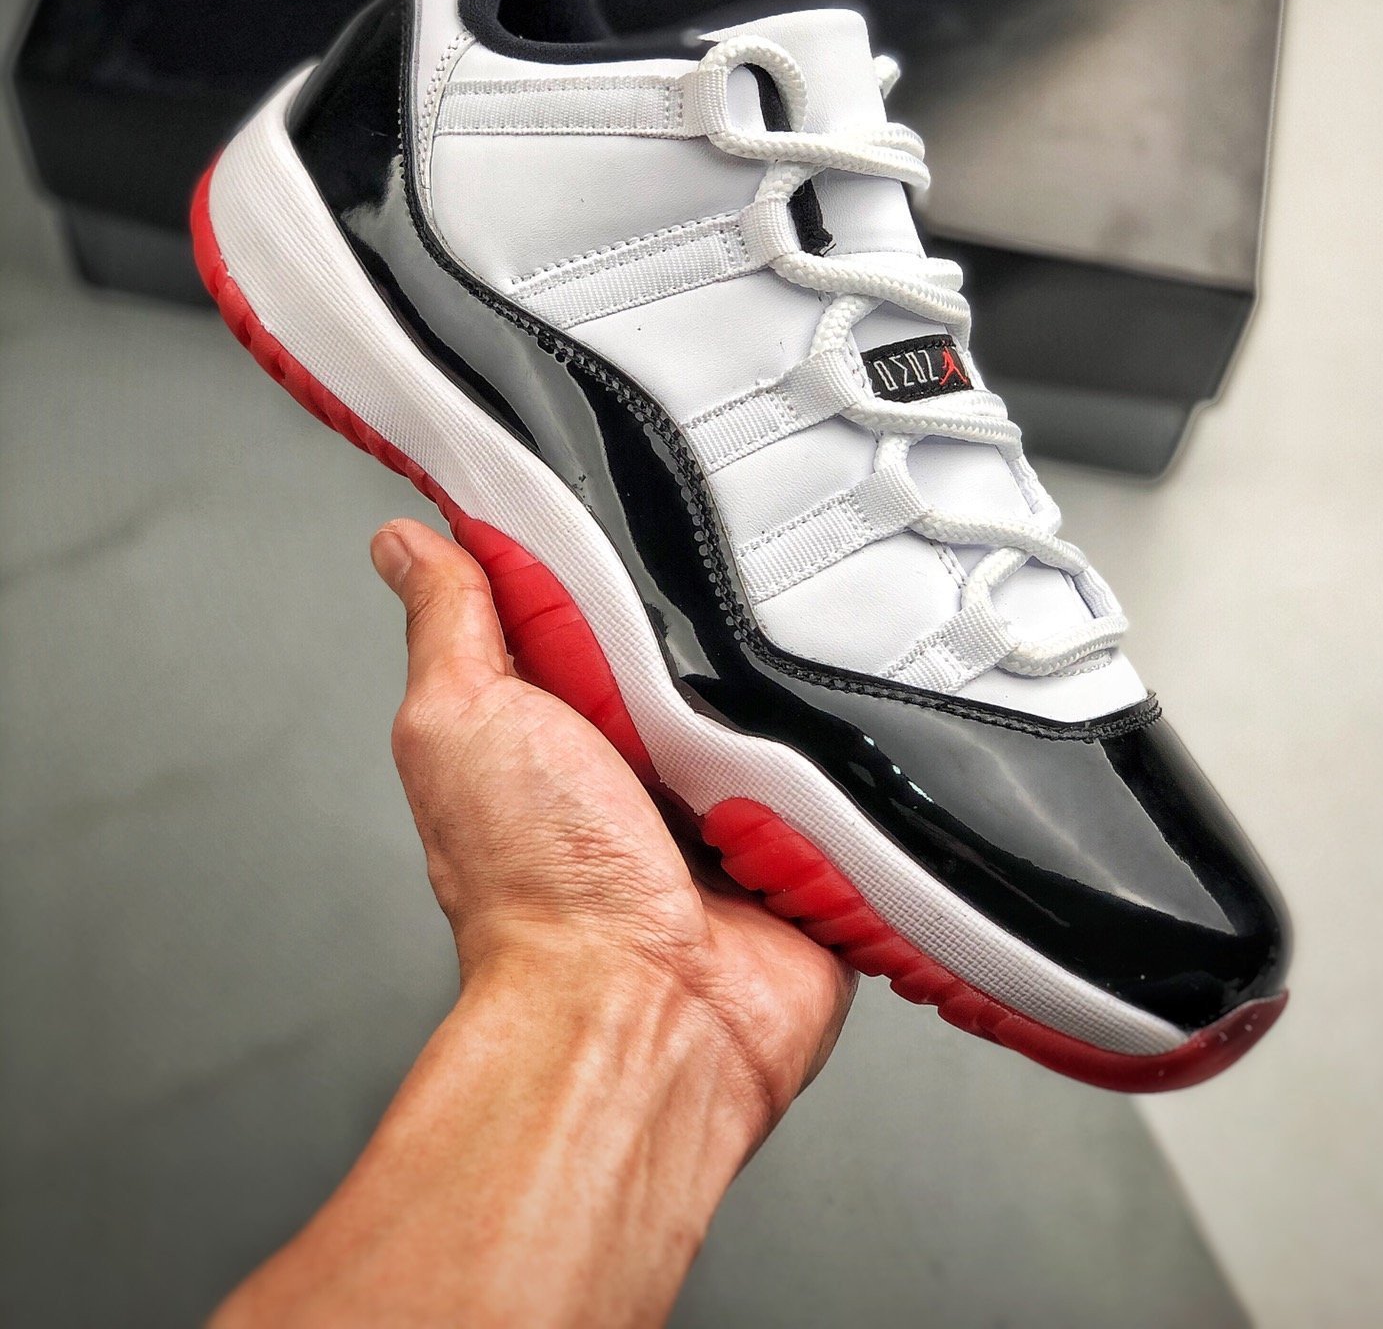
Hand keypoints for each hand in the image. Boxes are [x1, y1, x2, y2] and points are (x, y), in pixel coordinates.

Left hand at [372, 516, 855, 1138]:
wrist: (643, 1012)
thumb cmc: (537, 889)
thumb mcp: (462, 719)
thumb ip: (450, 627)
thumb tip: (407, 545)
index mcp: (565, 723)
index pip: (596, 605)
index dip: (613, 547)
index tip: (636, 486)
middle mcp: (649, 764)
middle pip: (702, 642)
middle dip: (723, 606)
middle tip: (733, 577)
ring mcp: (734, 806)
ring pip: (786, 698)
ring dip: (795, 677)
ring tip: (797, 648)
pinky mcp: (809, 844)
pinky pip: (855, 772)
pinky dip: (858, 750)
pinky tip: (848, 720)